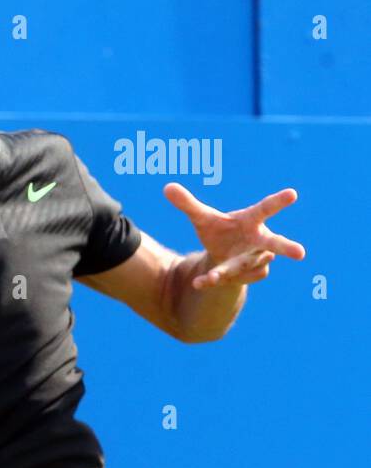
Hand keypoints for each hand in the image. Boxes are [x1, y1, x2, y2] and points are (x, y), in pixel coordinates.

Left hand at [164, 183, 306, 288]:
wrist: (223, 255)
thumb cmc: (220, 230)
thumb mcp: (202, 218)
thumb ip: (188, 204)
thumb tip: (166, 187)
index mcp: (252, 220)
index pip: (266, 208)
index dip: (279, 201)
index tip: (293, 193)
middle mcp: (260, 240)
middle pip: (276, 243)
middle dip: (287, 248)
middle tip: (300, 253)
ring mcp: (258, 259)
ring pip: (250, 266)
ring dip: (234, 271)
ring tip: (214, 276)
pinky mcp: (251, 275)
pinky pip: (236, 279)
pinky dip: (217, 281)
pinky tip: (202, 281)